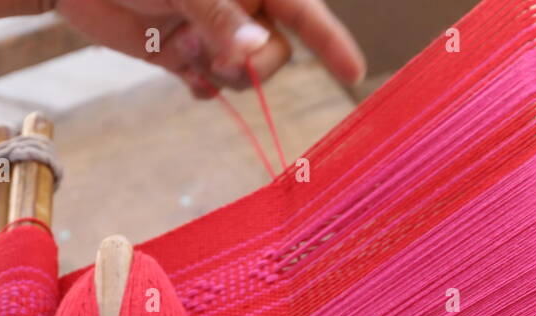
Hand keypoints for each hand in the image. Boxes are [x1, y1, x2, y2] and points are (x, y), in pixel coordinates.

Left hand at [55, 0, 365, 97]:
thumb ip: (220, 16)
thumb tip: (257, 53)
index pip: (304, 12)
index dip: (331, 42)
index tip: (353, 73)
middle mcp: (239, 4)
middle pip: (273, 53)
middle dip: (249, 65)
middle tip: (212, 53)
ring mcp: (211, 29)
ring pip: (243, 73)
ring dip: (221, 75)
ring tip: (187, 53)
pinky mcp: (182, 52)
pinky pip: (211, 83)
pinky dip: (205, 88)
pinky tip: (189, 78)